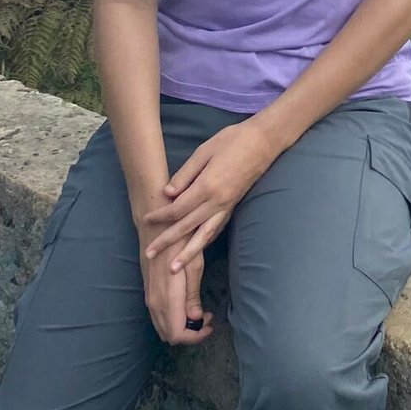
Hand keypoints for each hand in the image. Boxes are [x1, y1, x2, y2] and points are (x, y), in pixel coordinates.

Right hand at [136, 213, 213, 345]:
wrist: (157, 226)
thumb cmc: (180, 240)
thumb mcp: (194, 265)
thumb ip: (192, 295)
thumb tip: (196, 318)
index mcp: (167, 298)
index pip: (177, 333)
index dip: (195, 336)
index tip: (210, 326)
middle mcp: (154, 302)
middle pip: (169, 334)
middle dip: (190, 333)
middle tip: (208, 319)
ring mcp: (149, 297)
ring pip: (163, 326)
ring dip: (182, 326)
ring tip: (201, 312)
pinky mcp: (148, 291)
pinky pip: (159, 316)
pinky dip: (173, 318)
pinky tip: (187, 305)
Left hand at [142, 118, 276, 273]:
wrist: (264, 141)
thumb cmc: (233, 140)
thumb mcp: (204, 150)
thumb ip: (185, 173)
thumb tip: (167, 193)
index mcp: (207, 186)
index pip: (178, 209)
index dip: (160, 216)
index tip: (146, 220)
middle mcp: (217, 202)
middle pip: (187, 227)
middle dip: (167, 242)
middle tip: (150, 253)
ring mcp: (227, 206)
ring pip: (204, 236)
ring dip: (187, 254)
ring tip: (174, 269)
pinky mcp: (233, 207)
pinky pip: (216, 229)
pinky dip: (205, 241)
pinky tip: (198, 248)